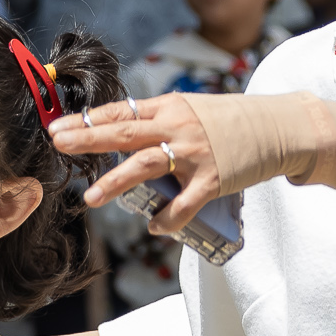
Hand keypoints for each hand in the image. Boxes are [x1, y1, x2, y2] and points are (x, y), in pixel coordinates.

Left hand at [46, 93, 224, 235]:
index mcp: (168, 108)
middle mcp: (178, 127)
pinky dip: (167, 218)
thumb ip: (160, 121)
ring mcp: (195, 153)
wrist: (279, 127)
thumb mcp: (191, 110)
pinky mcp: (213, 179)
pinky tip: (154, 227)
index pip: (120, 112)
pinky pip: (183, 204)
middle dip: (89, 139)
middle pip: (125, 133)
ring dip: (116, 183)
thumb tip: (123, 134)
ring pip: (147, 166)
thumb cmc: (231, 121)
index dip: (86, 120)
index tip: (56, 127)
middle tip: (59, 144)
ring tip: (91, 199)